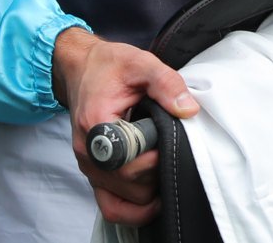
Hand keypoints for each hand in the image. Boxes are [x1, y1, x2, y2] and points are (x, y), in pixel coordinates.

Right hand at [52, 26, 197, 228]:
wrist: (83, 68)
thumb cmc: (109, 66)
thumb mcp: (141, 63)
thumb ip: (167, 84)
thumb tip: (189, 110)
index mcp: (96, 126)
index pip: (129, 163)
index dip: (156, 157)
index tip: (170, 139)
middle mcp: (89, 154)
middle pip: (131, 187)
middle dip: (158, 172)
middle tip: (172, 149)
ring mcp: (89, 168)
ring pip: (124, 203)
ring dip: (150, 191)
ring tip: (165, 165)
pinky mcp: (95, 173)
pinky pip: (111, 207)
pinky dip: (133, 208)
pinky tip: (155, 193)